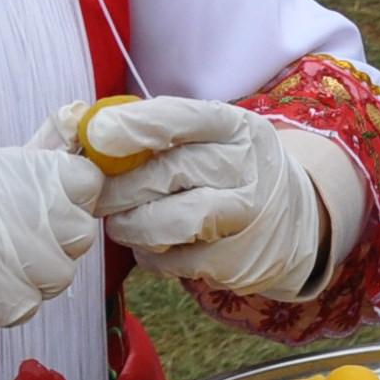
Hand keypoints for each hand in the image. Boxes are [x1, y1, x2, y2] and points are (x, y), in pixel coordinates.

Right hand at [0, 147, 104, 350]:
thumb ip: (26, 173)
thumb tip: (77, 159)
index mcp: (7, 168)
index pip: (86, 181)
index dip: (76, 201)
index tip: (56, 212)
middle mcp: (13, 202)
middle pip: (80, 233)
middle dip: (57, 247)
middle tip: (18, 250)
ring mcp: (8, 249)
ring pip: (60, 274)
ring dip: (33, 281)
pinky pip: (30, 304)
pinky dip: (8, 307)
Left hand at [51, 96, 334, 298]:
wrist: (293, 220)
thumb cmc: (228, 170)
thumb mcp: (212, 137)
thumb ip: (159, 132)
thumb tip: (86, 129)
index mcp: (237, 127)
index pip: (184, 118)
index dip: (136, 125)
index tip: (98, 133)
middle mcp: (247, 167)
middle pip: (170, 172)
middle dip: (120, 186)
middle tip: (95, 195)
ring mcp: (246, 216)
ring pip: (173, 221)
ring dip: (132, 225)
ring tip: (120, 223)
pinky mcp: (237, 261)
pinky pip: (175, 260)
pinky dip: (151, 255)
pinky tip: (151, 245)